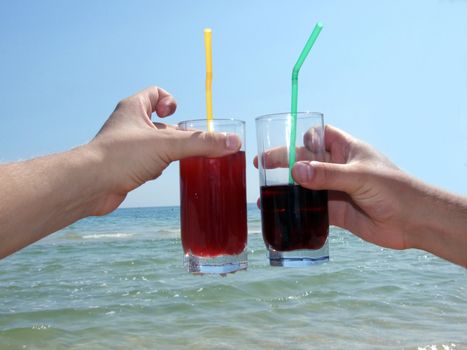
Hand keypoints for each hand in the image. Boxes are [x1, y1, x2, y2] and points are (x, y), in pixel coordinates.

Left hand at [88, 86, 240, 215]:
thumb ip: (201, 143)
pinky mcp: (126, 166)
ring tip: (178, 158)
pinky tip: (160, 173)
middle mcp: (129, 125)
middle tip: (191, 142)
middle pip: (161, 123)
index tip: (177, 114)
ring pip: (156, 144)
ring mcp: (126, 147)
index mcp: (134, 109)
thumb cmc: (121, 156)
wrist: (90, 185)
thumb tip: (233, 143)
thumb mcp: (167, 145)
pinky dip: (158, 167)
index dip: (170, 101)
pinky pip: (149, 162)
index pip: (155, 93)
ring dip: (170, 151)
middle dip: (178, 132)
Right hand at [255, 125, 437, 250]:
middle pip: (306, 160)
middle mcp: (338, 168)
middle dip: (284, 162)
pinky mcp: (336, 211)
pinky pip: (312, 209)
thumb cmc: (394, 189)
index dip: (303, 137)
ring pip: (306, 186)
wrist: (414, 222)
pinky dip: (298, 211)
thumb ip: (327, 174)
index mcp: (347, 149)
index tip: (283, 143)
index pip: (321, 135)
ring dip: (288, 189)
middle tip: (261, 166)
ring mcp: (336, 190)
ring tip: (265, 194)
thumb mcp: (359, 176)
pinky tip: (282, 214)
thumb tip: (294, 171)